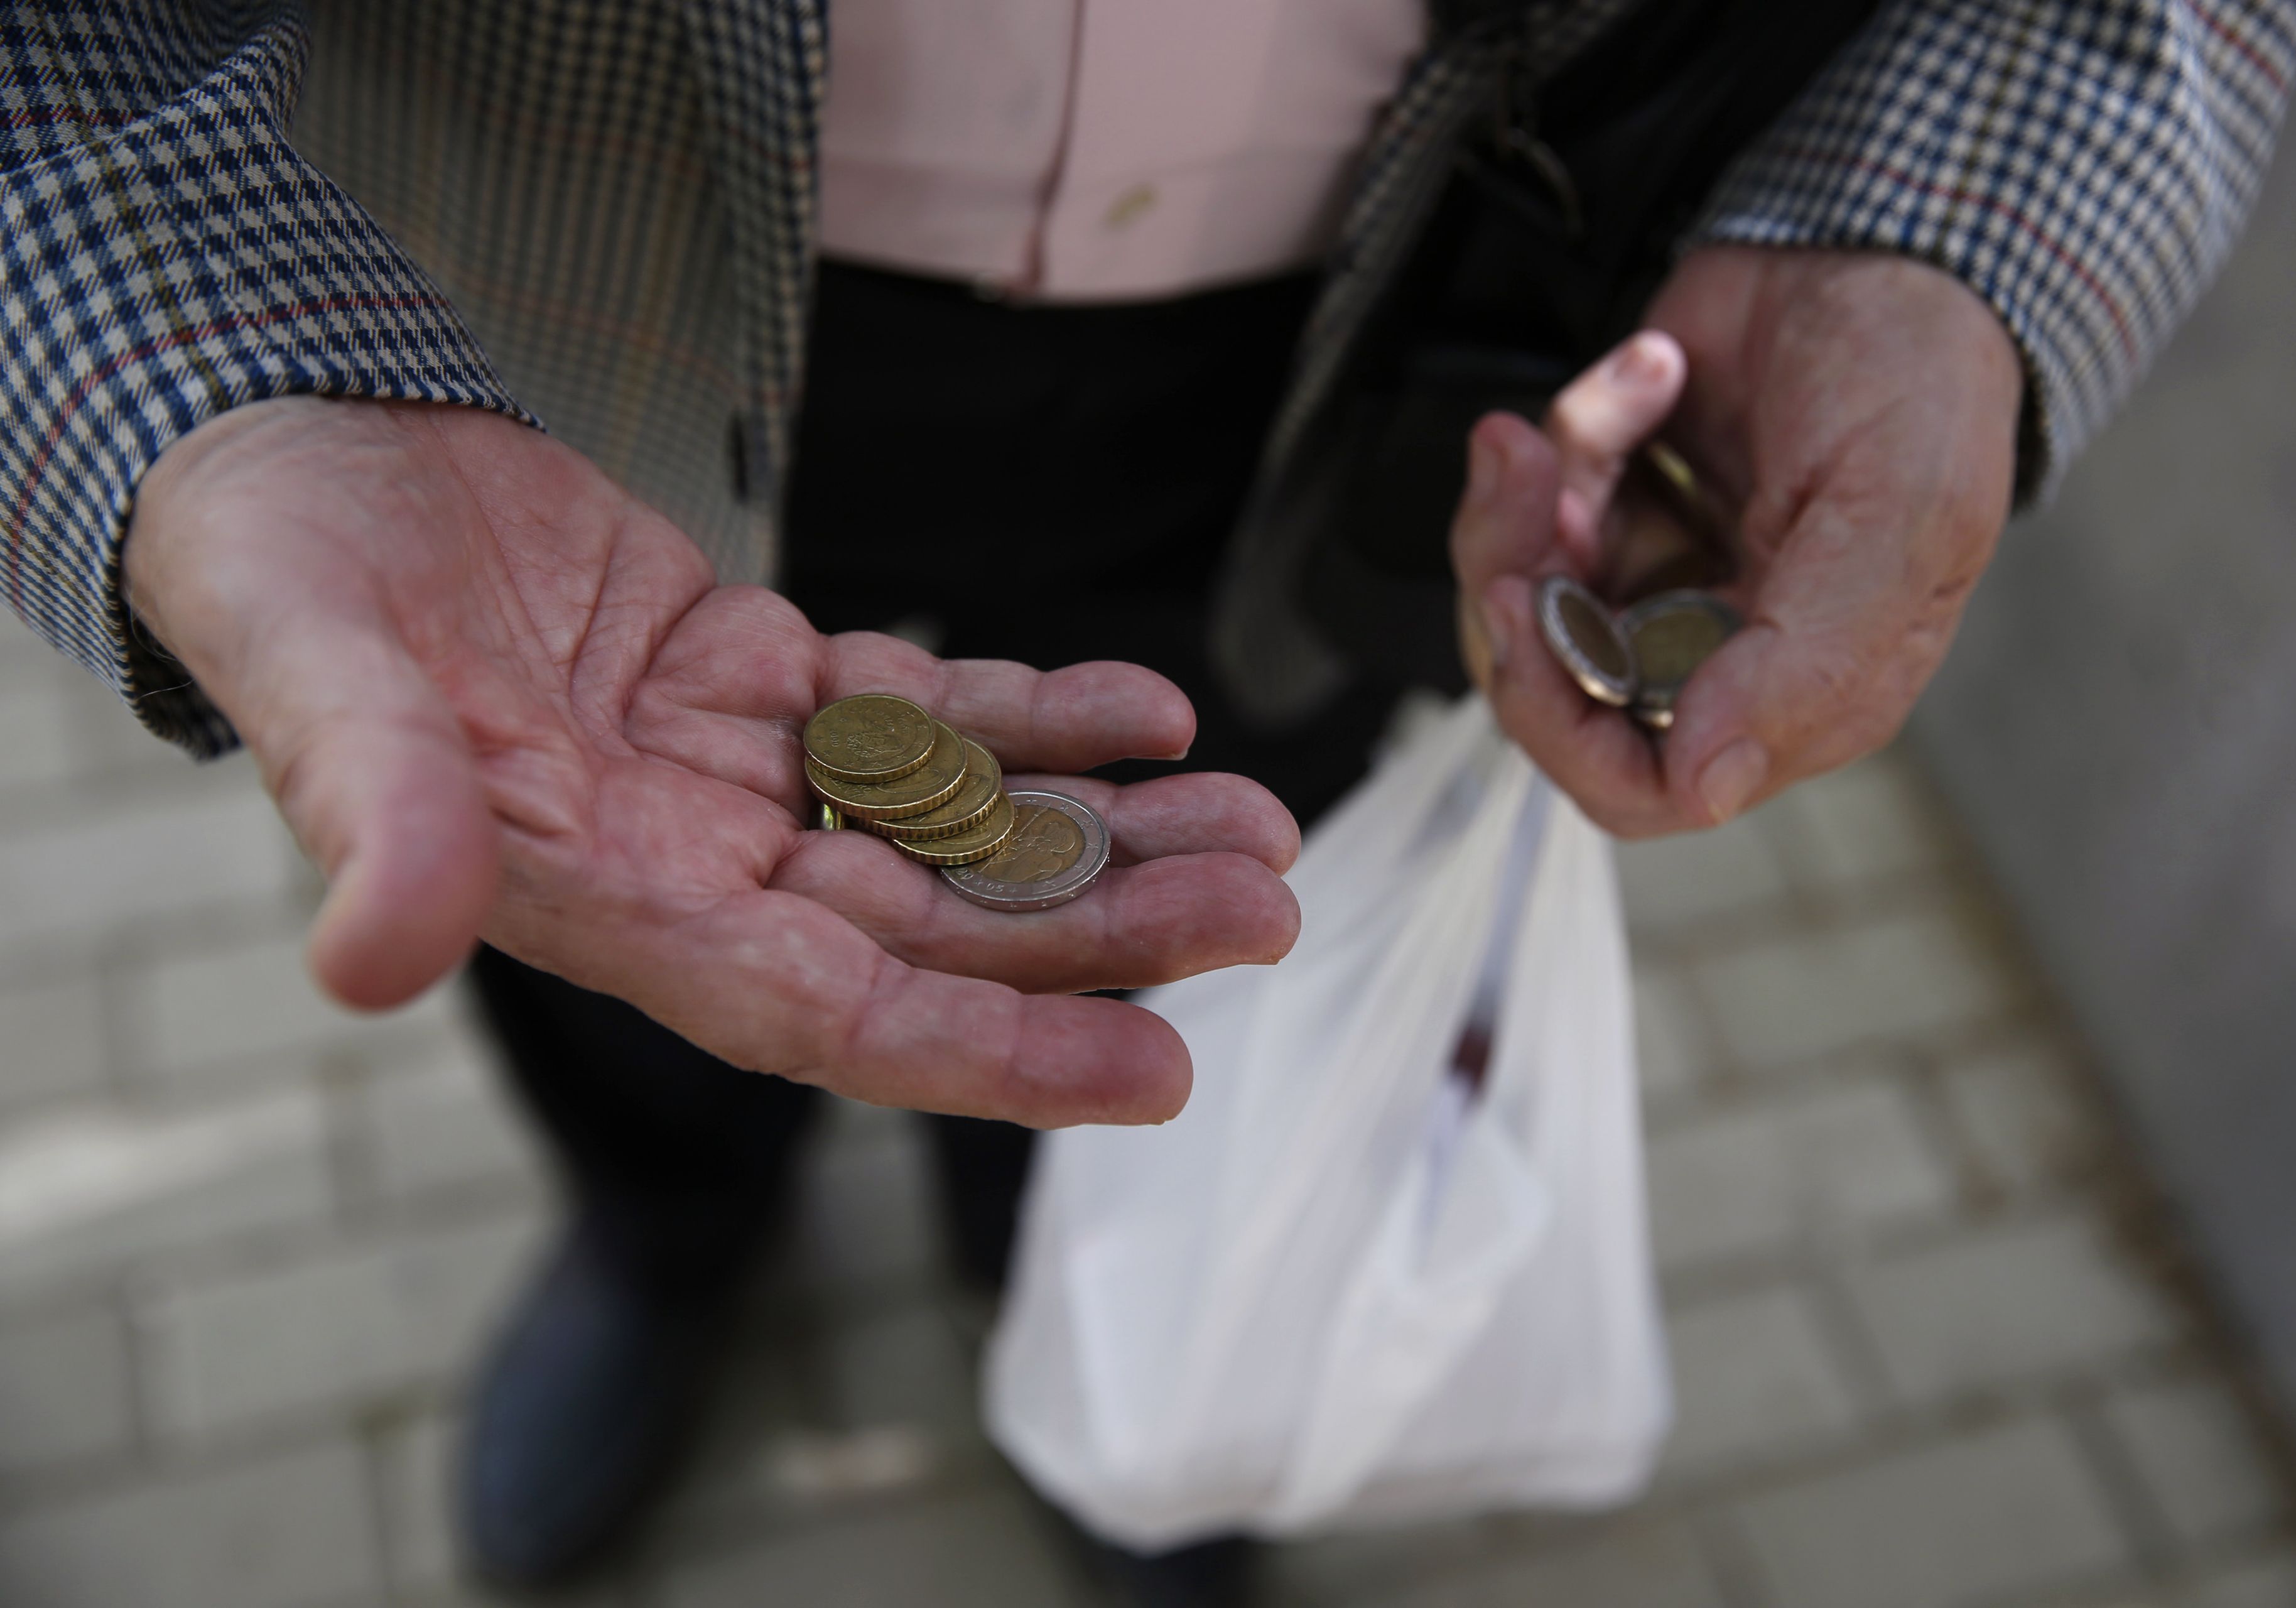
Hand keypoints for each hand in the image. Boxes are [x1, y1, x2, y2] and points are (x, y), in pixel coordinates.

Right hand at [125, 397, 1301, 1124]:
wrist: (294, 458)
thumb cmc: (278, 574)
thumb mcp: (309, 677)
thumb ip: (372, 812)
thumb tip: (373, 957)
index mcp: (610, 903)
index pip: (830, 1015)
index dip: (992, 1050)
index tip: (1156, 1074)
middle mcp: (692, 861)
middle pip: (935, 927)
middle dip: (1102, 931)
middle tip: (1266, 910)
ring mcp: (734, 771)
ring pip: (953, 827)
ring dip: (1103, 833)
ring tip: (1257, 825)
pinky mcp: (757, 676)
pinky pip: (923, 713)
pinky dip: (1035, 717)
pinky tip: (1149, 712)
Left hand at [1452, 246, 2022, 835]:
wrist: (1887, 241)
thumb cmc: (1920, 380)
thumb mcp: (1898, 515)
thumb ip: (1809, 662)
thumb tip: (1707, 783)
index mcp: (1798, 694)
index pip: (1637, 783)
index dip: (1562, 723)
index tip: (1529, 616)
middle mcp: (1715, 654)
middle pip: (1552, 693)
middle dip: (1517, 594)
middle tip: (1528, 486)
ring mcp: (1656, 578)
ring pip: (1521, 601)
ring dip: (1522, 506)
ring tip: (1564, 424)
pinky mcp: (1614, 504)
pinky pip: (1535, 502)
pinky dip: (1574, 428)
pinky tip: (1651, 372)